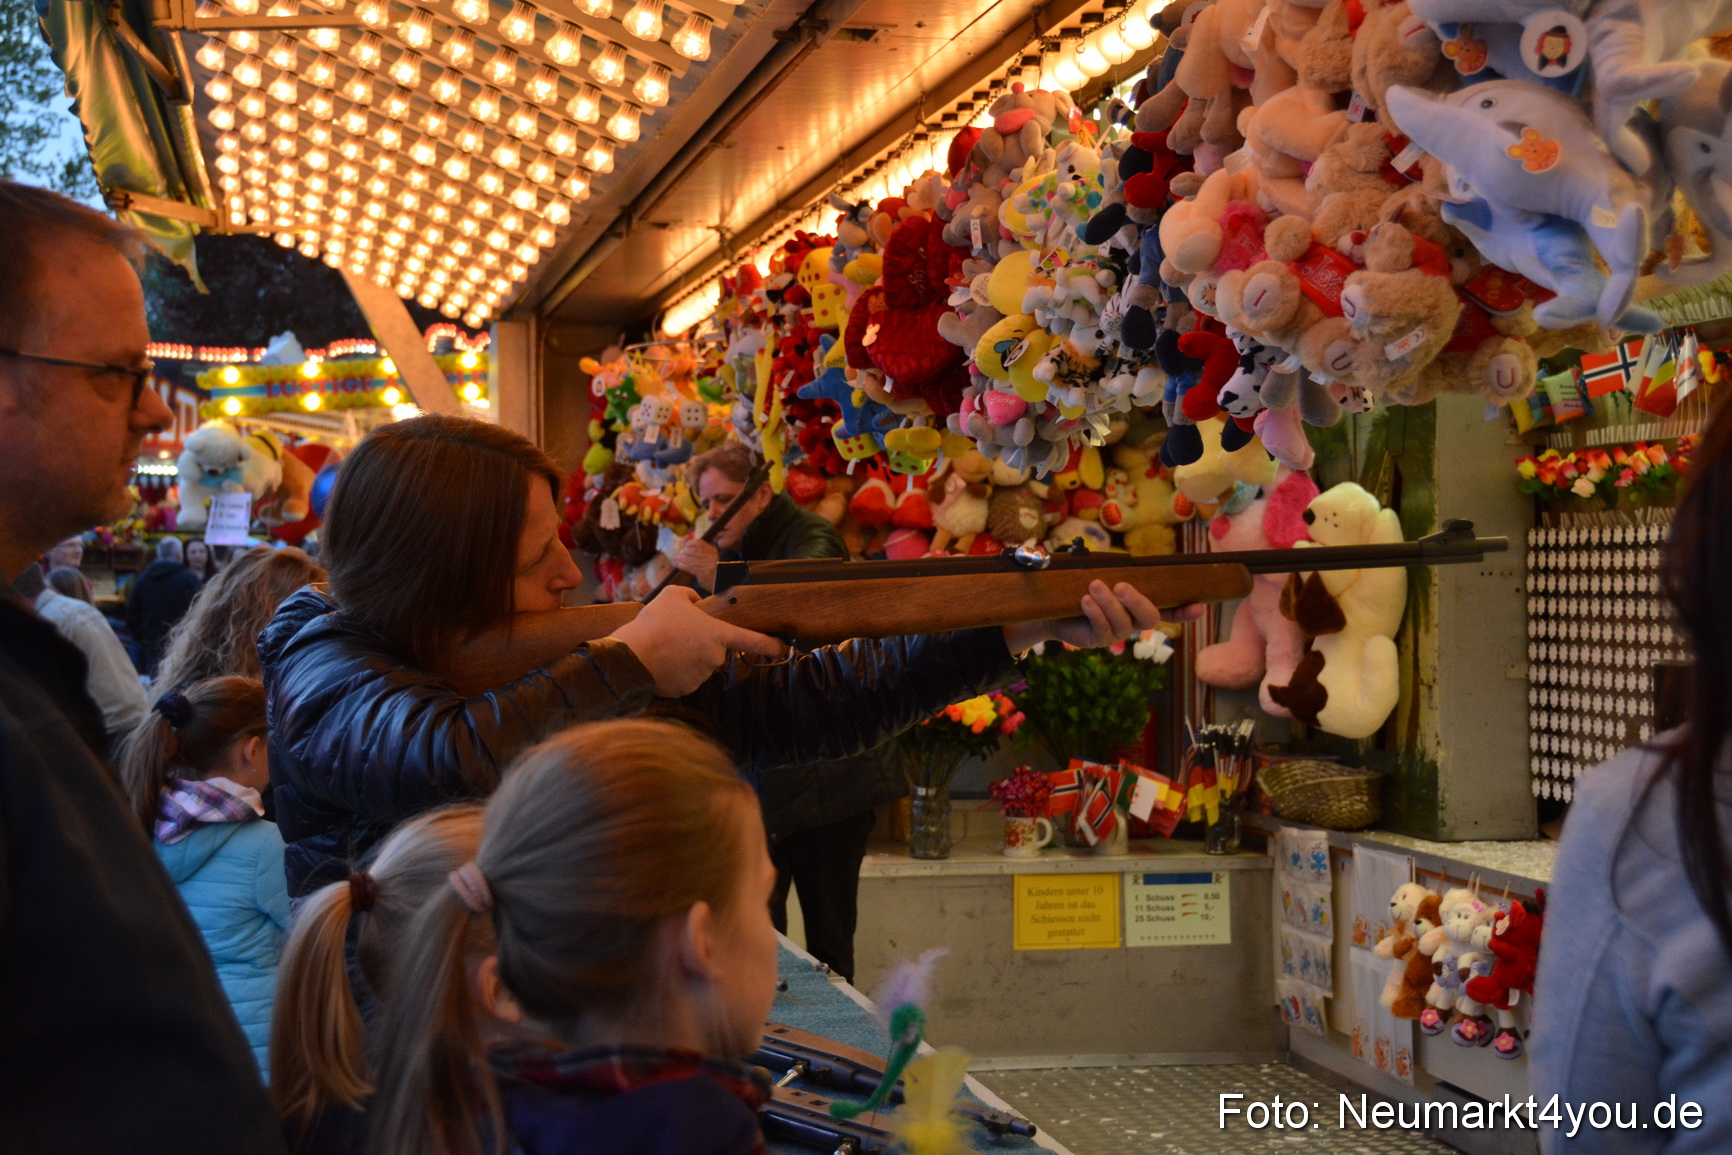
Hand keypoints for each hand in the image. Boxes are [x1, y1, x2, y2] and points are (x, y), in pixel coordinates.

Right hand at [607, 586, 785, 696]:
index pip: (752, 640)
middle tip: (676, 635)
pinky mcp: (686, 690)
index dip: (770, 644)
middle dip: (700, 644)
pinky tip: (660, 662)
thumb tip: (697, 604)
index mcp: (717, 634)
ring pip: (699, 665)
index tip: (782, 648)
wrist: (631, 656)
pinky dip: (676, 672)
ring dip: (687, 658)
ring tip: (663, 647)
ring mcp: (701, 677)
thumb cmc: (655, 623)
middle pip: (714, 651)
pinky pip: (685, 679)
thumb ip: (692, 596)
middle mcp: (715, 658)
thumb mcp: (673, 595)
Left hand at [672, 538, 719, 590]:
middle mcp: (711, 556)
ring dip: (680, 558)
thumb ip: (701, 551)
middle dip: (684, 552)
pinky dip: (681, 565)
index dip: (690, 543)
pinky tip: (676, 564)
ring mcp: (707, 565)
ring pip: (690, 559)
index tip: (686, 545)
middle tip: (679, 554)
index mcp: (712, 551)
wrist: (720, 583)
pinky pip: (689, 567)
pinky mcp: (702, 574)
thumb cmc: (712, 569)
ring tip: (675, 559)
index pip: (699, 543)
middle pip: (693, 551)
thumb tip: (686, 541)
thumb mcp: (710, 557)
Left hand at [1001, 581, 1201, 654]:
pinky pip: (1103, 629)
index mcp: (1138, 605)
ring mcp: (1117, 633)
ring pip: (1124, 623)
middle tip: (1121, 585)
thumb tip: (1118, 559)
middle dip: (1138, 601)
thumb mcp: (1098, 573)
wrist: (1050, 608)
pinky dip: (1095, 612)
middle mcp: (1132, 621)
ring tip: (1094, 585)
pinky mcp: (1098, 641)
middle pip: (1150, 618)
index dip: (1184, 611)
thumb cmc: (1079, 587)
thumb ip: (1113, 568)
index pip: (1168, 610)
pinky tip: (1085, 600)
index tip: (1199, 606)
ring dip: (1109, 602)